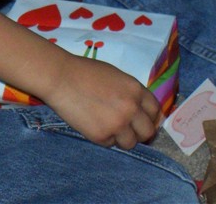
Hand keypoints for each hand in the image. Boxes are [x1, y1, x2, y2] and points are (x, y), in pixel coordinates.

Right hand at [45, 53, 160, 148]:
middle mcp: (131, 108)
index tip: (142, 122)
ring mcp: (118, 124)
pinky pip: (110, 144)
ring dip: (121, 138)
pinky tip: (92, 125)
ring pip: (131, 143)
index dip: (150, 118)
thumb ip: (130, 93)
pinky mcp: (102, 136)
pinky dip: (103, 138)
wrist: (60, 77)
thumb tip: (139, 110)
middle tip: (126, 129)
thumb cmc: (85, 72)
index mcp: (136, 90)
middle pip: (148, 132)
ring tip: (106, 127)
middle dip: (139, 132)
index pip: (155, 111)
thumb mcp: (115, 76)